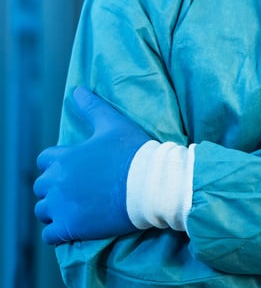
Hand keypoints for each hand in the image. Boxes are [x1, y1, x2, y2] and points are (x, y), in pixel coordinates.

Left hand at [34, 87, 151, 244]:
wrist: (154, 184)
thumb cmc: (135, 152)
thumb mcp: (115, 125)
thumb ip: (92, 107)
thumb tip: (77, 90)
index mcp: (64, 157)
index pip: (44, 161)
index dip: (58, 164)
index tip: (75, 169)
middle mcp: (57, 182)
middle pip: (41, 187)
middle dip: (55, 188)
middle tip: (78, 190)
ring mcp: (62, 206)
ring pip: (43, 211)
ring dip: (55, 210)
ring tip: (76, 209)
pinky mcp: (71, 227)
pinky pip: (50, 235)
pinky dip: (58, 233)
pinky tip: (74, 227)